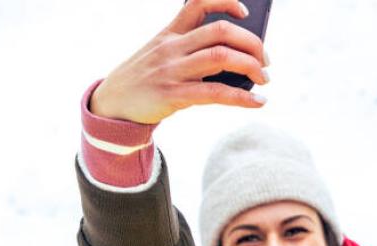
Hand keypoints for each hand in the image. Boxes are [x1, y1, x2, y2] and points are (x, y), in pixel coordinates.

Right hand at [90, 0, 269, 123]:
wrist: (112, 104)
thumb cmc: (145, 80)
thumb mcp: (160, 55)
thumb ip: (190, 51)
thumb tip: (237, 61)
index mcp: (170, 33)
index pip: (198, 3)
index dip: (226, 2)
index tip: (245, 13)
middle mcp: (172, 47)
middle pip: (221, 31)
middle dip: (252, 43)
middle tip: (265, 60)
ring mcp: (172, 70)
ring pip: (221, 56)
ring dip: (251, 66)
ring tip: (264, 78)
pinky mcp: (172, 95)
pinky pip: (215, 93)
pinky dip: (242, 97)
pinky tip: (258, 101)